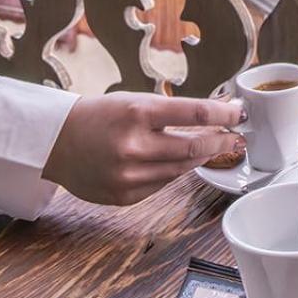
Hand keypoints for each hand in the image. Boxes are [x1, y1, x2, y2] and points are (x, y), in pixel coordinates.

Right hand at [43, 92, 244, 205]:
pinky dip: (175, 173)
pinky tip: (181, 163)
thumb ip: (174, 111)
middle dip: (221, 142)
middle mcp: (133, 145)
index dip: (224, 115)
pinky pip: (162, 185)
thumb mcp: (136, 101)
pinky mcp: (124, 196)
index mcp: (138, 112)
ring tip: (216, 148)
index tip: (240, 114)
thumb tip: (216, 114)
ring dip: (202, 159)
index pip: (194, 114)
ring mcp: (128, 175)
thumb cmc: (101, 115)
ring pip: (181, 170)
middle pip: (193, 148)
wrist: (57, 142)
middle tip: (237, 138)